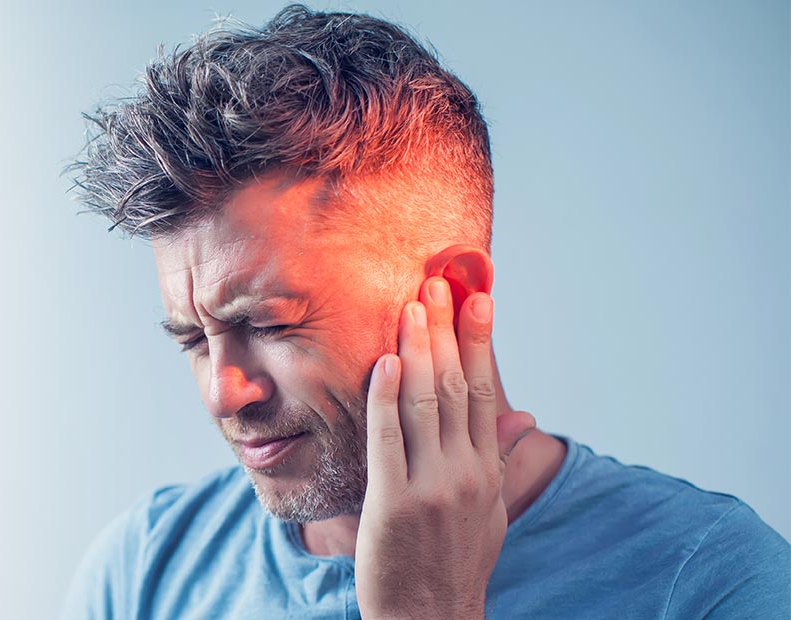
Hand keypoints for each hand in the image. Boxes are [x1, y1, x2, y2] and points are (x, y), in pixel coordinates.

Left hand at [355, 277, 534, 619]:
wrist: (431, 619)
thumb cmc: (455, 560)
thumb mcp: (489, 509)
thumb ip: (497, 457)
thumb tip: (522, 415)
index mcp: (486, 469)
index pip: (483, 390)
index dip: (479, 340)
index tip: (478, 297)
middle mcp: (466, 473)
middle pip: (457, 385)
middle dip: (448, 329)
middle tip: (440, 283)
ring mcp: (432, 487)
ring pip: (426, 402)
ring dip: (419, 349)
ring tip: (413, 306)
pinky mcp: (394, 504)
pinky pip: (389, 438)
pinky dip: (387, 396)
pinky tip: (386, 362)